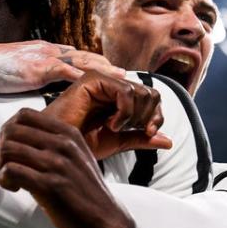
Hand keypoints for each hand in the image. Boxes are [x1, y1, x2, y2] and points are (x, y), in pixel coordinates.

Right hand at [0, 40, 124, 92]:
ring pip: (83, 62)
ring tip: (124, 78)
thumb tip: (50, 86)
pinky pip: (67, 72)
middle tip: (130, 77)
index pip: (79, 58)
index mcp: (47, 53)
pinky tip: (99, 84)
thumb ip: (38, 75)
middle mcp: (51, 51)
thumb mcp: (22, 72)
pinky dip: (85, 78)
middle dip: (109, 67)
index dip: (99, 66)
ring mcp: (46, 57)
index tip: (115, 74)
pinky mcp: (38, 68)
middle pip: (87, 58)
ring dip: (105, 71)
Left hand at [0, 109, 141, 227]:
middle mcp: (63, 144)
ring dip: (2, 165)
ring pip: (8, 149)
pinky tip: (15, 187)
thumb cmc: (88, 192)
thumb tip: (20, 138)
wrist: (107, 222)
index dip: (9, 129)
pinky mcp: (50, 186)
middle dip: (2, 148)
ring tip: (11, 178)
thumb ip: (55, 143)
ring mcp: (57, 164)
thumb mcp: (77, 156)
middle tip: (8, 164)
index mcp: (69, 133)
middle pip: (12, 130)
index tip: (12, 146)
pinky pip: (11, 171)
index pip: (25, 115)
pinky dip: (5, 179)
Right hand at [44, 71, 171, 159]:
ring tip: (115, 127)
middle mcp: (111, 85)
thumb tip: (168, 141)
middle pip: (150, 93)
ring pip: (140, 91)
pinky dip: (124, 111)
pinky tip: (111, 124)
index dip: (156, 116)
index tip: (148, 133)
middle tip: (128, 130)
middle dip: (146, 116)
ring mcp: (101, 80)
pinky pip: (124, 91)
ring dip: (133, 115)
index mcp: (117, 97)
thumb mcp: (118, 141)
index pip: (151, 98)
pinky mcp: (92, 79)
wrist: (58, 148)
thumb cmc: (80, 143)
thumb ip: (141, 138)